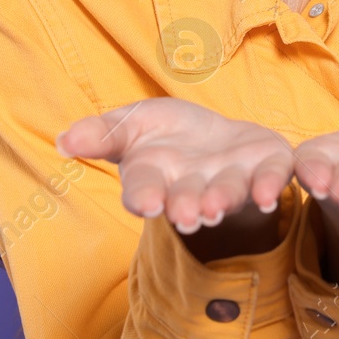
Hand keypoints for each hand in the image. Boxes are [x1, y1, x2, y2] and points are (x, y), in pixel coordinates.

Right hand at [57, 98, 294, 235]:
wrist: (215, 136)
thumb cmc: (165, 135)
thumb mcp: (130, 124)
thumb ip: (103, 133)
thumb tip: (65, 140)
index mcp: (157, 179)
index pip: (144, 189)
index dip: (143, 196)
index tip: (143, 203)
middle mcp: (194, 187)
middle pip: (188, 199)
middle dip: (186, 205)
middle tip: (186, 215)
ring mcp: (233, 178)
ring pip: (228, 192)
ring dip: (222, 199)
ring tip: (215, 206)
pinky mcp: (267, 165)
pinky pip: (273, 176)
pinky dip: (270, 185)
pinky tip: (268, 195)